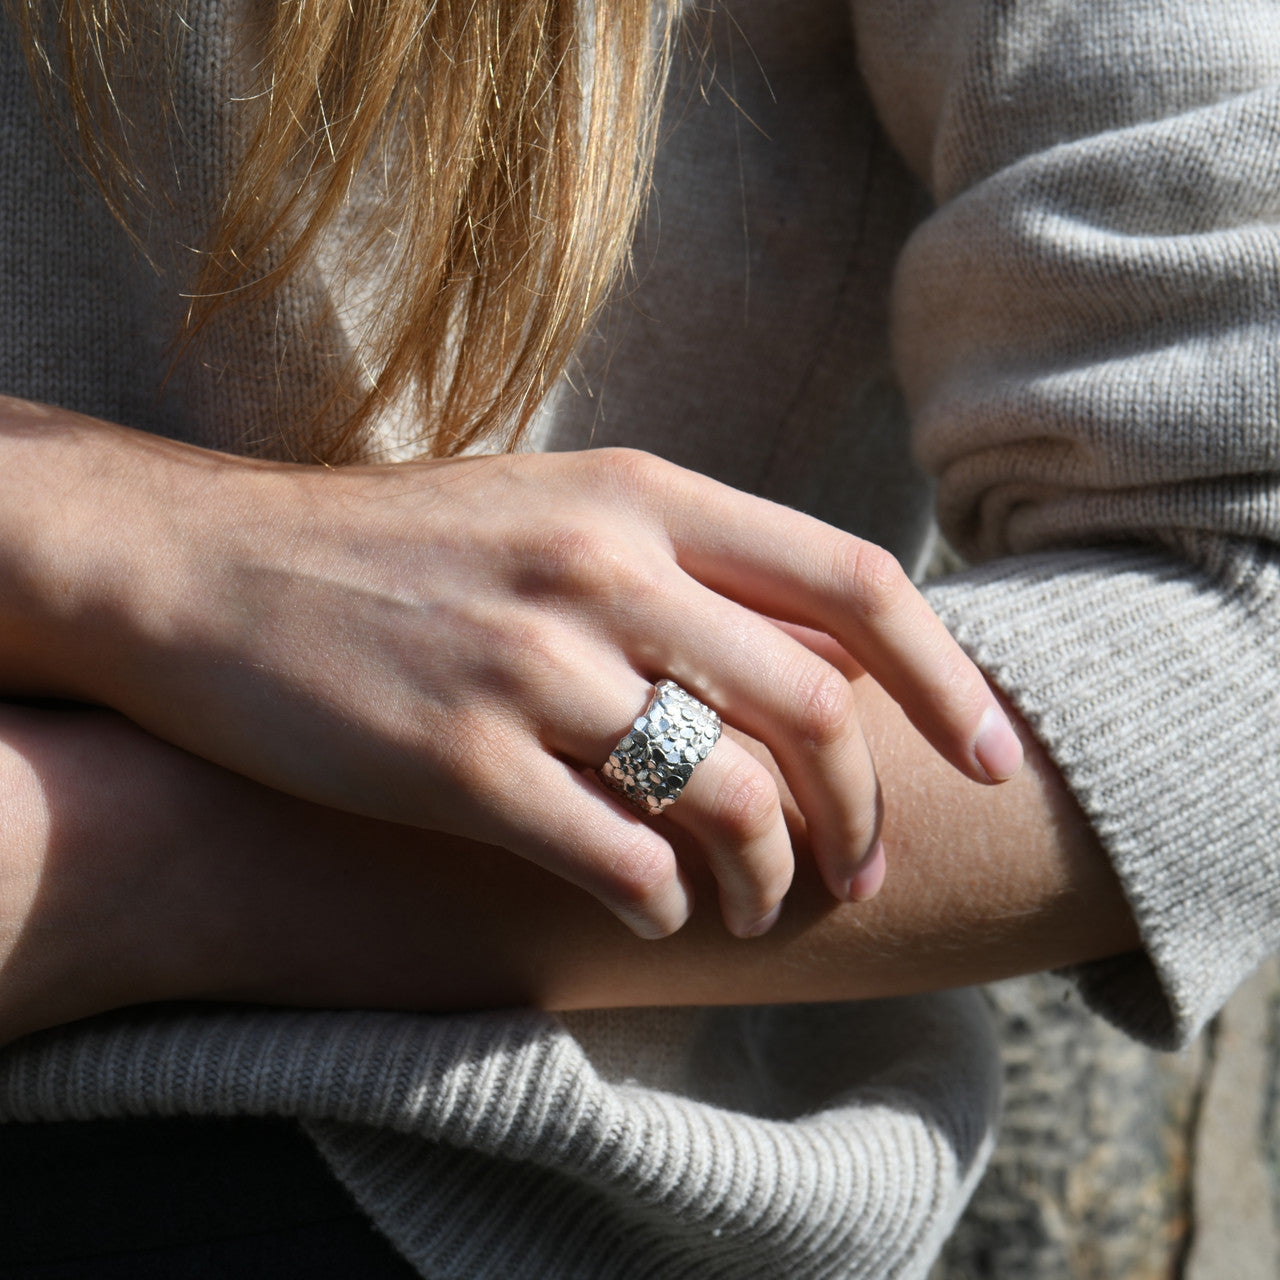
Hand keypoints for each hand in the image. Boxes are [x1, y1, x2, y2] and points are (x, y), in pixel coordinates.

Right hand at [25, 429, 1021, 938]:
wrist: (211, 567)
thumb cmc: (399, 546)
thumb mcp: (555, 508)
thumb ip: (684, 564)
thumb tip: (814, 656)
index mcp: (642, 495)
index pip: (856, 581)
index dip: (950, 680)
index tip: (991, 761)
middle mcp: (602, 568)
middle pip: (819, 706)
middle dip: (867, 808)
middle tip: (863, 868)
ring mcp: (529, 665)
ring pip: (732, 796)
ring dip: (772, 875)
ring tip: (760, 906)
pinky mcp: (455, 760)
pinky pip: (619, 858)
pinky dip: (664, 902)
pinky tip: (657, 909)